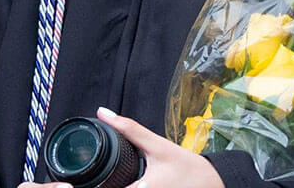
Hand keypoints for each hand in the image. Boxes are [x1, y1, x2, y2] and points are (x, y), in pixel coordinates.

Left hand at [94, 106, 221, 187]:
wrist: (215, 183)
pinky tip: (121, 182)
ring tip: (104, 179)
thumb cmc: (188, 168)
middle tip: (88, 176)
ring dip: (110, 185)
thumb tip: (103, 113)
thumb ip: (129, 130)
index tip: (79, 176)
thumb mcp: (157, 146)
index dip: (87, 183)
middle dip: (99, 184)